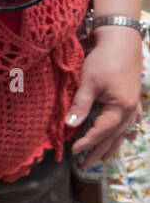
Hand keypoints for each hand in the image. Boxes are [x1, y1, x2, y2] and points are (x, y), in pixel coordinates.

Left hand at [66, 29, 142, 166]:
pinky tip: (124, 134)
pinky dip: (123, 130)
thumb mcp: (89, 83)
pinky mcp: (132, 96)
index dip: (87, 142)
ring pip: (123, 130)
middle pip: (114, 136)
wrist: (122, 38)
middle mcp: (130, 109)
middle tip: (86, 165)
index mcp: (120, 108)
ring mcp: (133, 103)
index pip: (101, 131)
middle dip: (99, 150)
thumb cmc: (104, 59)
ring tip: (103, 158)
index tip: (74, 151)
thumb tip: (70, 125)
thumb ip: (80, 105)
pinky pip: (129, 120)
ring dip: (112, 144)